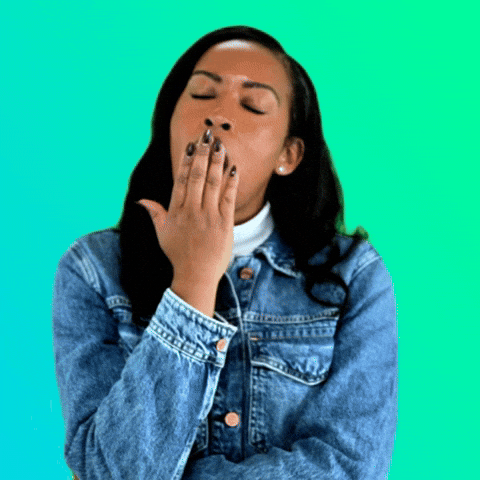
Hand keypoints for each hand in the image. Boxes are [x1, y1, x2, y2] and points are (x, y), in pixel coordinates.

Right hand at [137, 129, 238, 288]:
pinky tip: (233, 167)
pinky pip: (228, 198)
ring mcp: (208, 216)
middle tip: (207, 135)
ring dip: (217, 162)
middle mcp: (191, 210)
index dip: (186, 160)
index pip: (181, 179)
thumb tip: (142, 200)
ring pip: (212, 183)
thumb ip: (155, 213)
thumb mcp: (163, 233)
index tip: (191, 143)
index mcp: (176, 211)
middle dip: (202, 153)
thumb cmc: (179, 255)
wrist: (196, 276)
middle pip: (197, 176)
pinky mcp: (224, 223)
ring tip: (220, 145)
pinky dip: (231, 182)